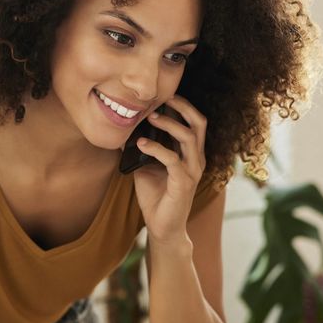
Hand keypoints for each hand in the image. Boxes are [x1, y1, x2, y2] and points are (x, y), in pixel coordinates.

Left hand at [132, 95, 206, 245]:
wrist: (162, 227)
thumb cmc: (156, 196)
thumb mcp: (146, 166)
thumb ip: (142, 148)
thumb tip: (123, 130)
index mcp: (191, 153)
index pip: (195, 122)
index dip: (183, 105)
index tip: (164, 94)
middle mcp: (197, 159)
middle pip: (200, 123)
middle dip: (183, 106)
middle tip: (164, 98)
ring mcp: (192, 171)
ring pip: (188, 138)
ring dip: (169, 124)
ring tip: (150, 117)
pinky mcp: (183, 183)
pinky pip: (172, 159)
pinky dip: (156, 148)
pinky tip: (140, 143)